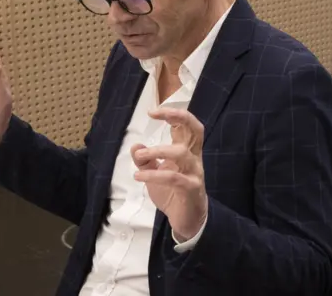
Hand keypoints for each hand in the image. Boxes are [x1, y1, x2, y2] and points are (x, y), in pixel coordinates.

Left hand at [132, 107, 207, 241]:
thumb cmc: (173, 193)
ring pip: (182, 153)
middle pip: (196, 130)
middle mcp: (194, 158)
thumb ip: (146, 160)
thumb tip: (135, 145)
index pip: (186, 126)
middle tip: (157, 114)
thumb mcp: (155, 174)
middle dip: (179, 117)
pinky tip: (139, 176)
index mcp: (187, 151)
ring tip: (140, 155)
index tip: (152, 111)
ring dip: (158, 150)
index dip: (173, 114)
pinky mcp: (191, 188)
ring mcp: (195, 172)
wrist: (187, 220)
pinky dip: (154, 175)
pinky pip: (174, 178)